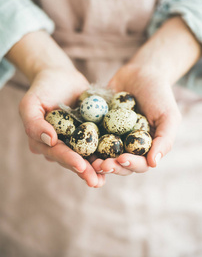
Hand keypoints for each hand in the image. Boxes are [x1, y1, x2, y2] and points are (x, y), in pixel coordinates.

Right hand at [6, 31, 105, 187]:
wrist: (60, 76)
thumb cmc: (42, 88)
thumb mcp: (30, 103)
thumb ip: (34, 123)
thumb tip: (50, 140)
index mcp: (44, 142)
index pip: (57, 153)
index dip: (68, 160)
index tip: (80, 165)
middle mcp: (60, 145)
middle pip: (73, 160)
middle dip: (84, 171)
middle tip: (96, 180)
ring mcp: (76, 140)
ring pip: (87, 156)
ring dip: (97, 167)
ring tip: (107, 176)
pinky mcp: (90, 132)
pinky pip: (99, 143)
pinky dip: (107, 151)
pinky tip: (117, 160)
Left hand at [93, 16, 201, 174]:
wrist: (142, 72)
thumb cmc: (159, 95)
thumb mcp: (168, 116)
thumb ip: (165, 140)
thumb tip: (154, 163)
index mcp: (145, 148)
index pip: (139, 163)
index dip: (130, 165)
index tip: (121, 159)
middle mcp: (128, 145)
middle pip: (119, 163)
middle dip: (110, 166)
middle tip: (101, 164)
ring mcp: (112, 136)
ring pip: (103, 153)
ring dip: (96, 160)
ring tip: (88, 160)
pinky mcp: (99, 126)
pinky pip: (91, 135)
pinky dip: (85, 141)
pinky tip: (78, 143)